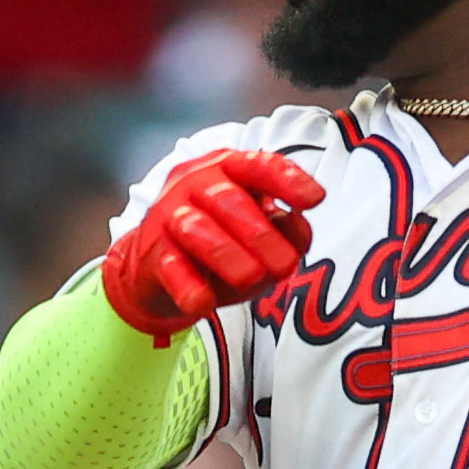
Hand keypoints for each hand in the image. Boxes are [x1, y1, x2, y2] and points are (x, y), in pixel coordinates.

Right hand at [101, 147, 323, 340]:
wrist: (158, 271)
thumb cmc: (221, 245)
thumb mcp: (262, 236)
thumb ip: (287, 229)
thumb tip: (299, 226)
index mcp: (229, 170)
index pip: (259, 165)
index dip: (288, 179)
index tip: (315, 199)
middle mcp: (196, 184)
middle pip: (228, 199)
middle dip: (260, 234)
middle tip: (286, 266)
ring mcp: (170, 216)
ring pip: (197, 228)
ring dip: (227, 255)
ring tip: (251, 280)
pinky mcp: (152, 253)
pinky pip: (170, 267)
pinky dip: (188, 286)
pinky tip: (204, 303)